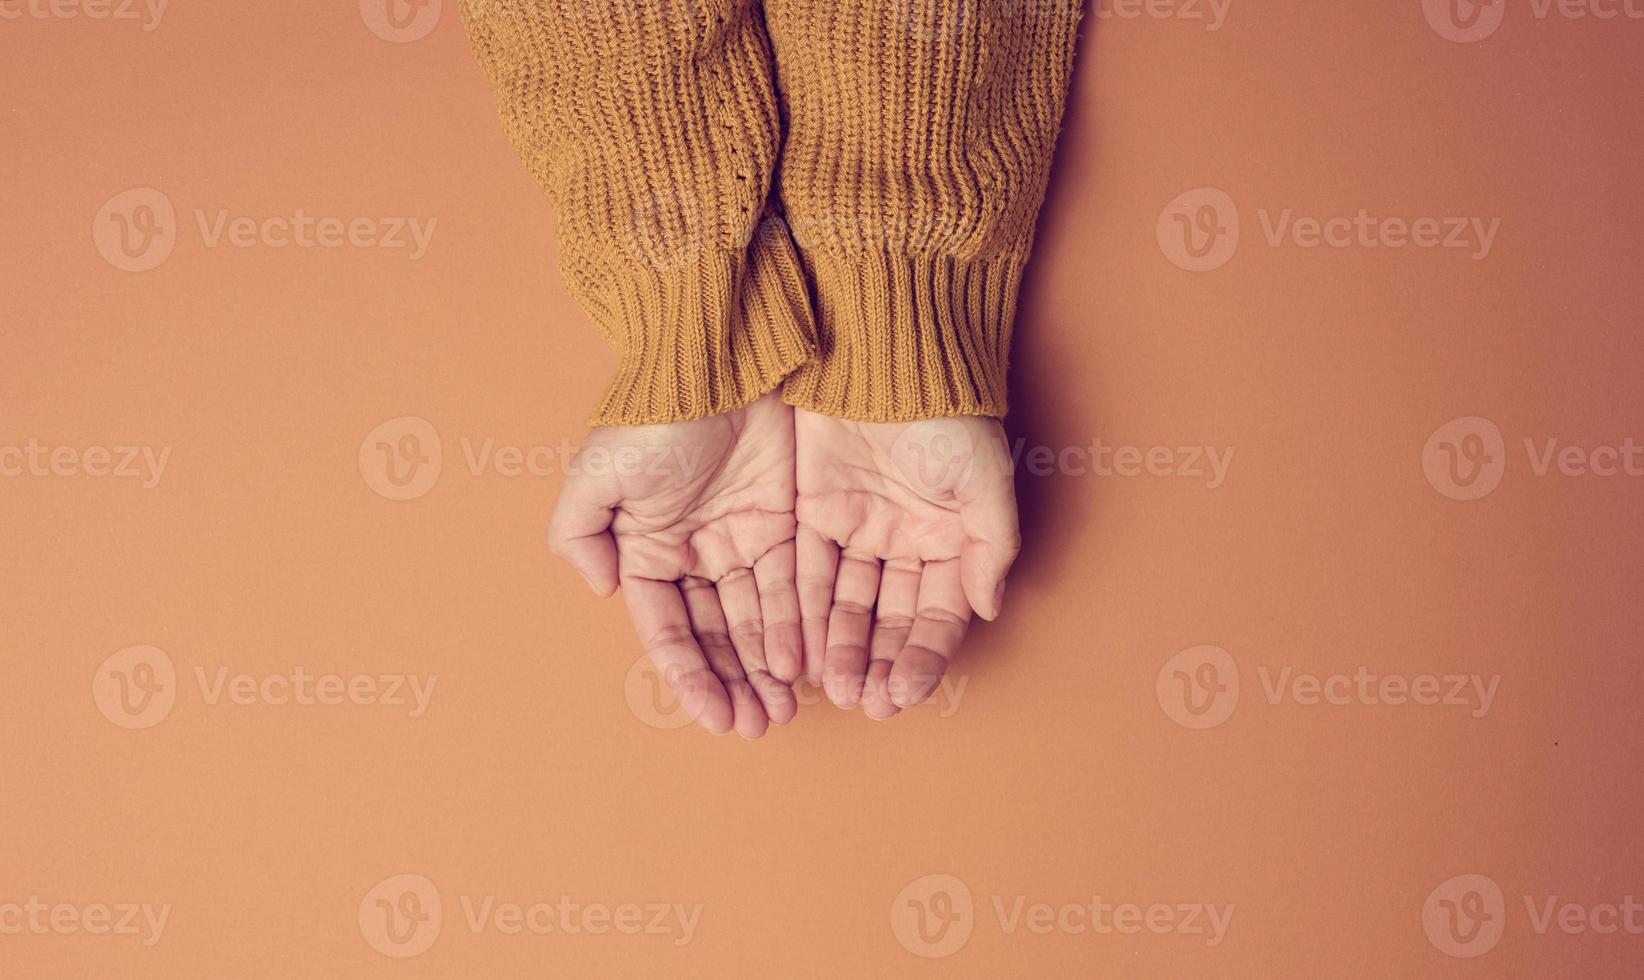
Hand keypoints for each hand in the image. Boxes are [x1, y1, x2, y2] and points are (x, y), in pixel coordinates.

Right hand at [548, 392, 800, 738]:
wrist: (720, 361)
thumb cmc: (654, 414)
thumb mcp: (598, 472)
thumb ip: (580, 534)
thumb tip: (601, 590)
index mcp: (646, 551)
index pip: (669, 630)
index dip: (690, 677)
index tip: (714, 719)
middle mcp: (694, 556)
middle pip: (717, 636)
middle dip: (736, 684)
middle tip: (759, 725)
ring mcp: (742, 541)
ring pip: (757, 621)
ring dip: (768, 668)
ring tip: (784, 709)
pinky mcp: (786, 524)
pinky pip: (793, 587)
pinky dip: (798, 627)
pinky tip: (808, 664)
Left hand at [793, 409, 1019, 718]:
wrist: (885, 355)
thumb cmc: (945, 412)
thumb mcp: (983, 479)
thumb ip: (991, 547)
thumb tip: (987, 608)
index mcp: (950, 538)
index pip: (937, 613)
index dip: (922, 654)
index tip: (905, 692)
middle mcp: (904, 542)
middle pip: (889, 617)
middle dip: (877, 662)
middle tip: (863, 702)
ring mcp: (857, 529)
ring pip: (846, 604)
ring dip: (840, 649)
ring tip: (832, 689)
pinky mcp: (812, 513)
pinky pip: (806, 573)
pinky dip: (803, 613)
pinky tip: (798, 652)